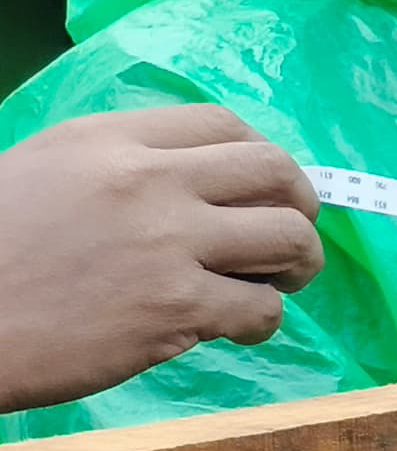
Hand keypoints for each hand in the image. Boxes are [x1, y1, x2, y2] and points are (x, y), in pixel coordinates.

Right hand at [0, 104, 323, 412]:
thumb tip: (189, 183)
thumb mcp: (41, 172)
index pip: (220, 124)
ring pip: (288, 237)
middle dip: (300, 203)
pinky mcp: (175, 309)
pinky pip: (262, 308)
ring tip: (277, 282)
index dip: (259, 155)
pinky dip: (262, 319)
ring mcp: (166, 245)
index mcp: (106, 140)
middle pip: (274, 170)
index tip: (262, 186)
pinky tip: (236, 326)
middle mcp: (145, 181)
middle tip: (289, 234)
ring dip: (298, 262)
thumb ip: (116, 168)